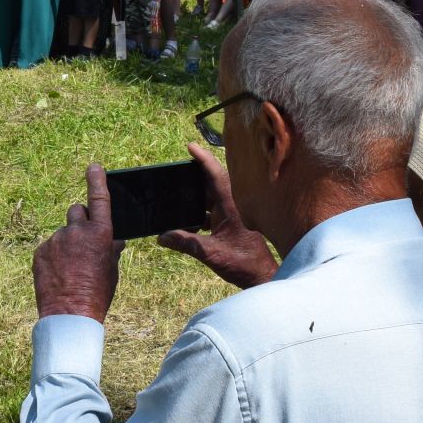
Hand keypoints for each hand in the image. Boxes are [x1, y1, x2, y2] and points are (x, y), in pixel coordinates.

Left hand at [32, 164, 124, 321]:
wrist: (70, 314)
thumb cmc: (97, 293)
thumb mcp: (111, 270)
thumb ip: (111, 249)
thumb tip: (115, 240)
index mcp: (99, 233)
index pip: (99, 198)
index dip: (97, 180)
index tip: (94, 167)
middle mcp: (76, 231)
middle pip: (77, 211)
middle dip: (81, 221)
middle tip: (83, 242)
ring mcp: (55, 240)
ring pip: (63, 234)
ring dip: (67, 244)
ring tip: (71, 269)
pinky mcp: (40, 250)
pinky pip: (49, 247)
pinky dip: (54, 257)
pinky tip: (59, 275)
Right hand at [158, 142, 278, 288]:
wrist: (261, 276)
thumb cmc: (242, 263)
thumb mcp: (211, 254)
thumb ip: (186, 243)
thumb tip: (161, 236)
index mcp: (231, 206)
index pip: (216, 176)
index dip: (203, 160)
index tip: (190, 147)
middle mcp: (233, 205)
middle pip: (212, 182)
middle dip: (195, 173)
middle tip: (177, 167)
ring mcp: (233, 213)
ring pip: (212, 195)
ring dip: (197, 192)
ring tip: (178, 189)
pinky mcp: (232, 222)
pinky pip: (213, 207)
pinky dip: (201, 207)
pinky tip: (189, 215)